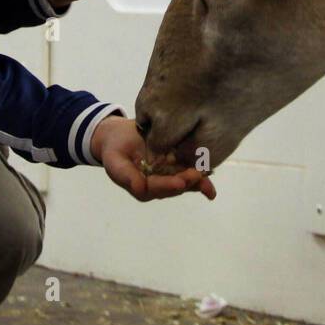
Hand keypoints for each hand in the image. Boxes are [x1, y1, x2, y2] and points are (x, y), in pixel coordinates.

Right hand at [90, 117, 216, 201]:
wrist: (120, 136)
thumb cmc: (114, 149)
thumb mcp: (114, 161)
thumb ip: (126, 176)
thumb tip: (139, 189)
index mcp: (142, 188)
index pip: (157, 188)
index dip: (169, 185)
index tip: (180, 182)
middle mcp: (158, 185)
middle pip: (175, 186)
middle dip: (187, 182)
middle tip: (198, 174)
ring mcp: (168, 175)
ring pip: (185, 180)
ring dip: (198, 179)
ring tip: (207, 174)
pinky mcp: (176, 164)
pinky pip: (189, 168)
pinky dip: (200, 170)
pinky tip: (210, 169)